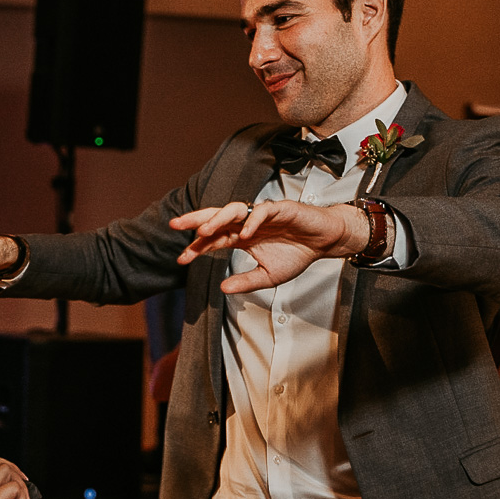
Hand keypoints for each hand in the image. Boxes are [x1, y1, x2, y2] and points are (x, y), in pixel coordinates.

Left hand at [172, 199, 368, 293]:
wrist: (324, 242)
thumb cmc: (297, 254)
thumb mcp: (268, 276)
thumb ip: (246, 282)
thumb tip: (223, 289)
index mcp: (241, 236)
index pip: (213, 240)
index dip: (197, 248)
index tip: (181, 260)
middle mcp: (246, 223)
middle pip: (216, 218)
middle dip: (195, 220)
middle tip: (175, 225)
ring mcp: (261, 214)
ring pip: (233, 210)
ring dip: (218, 219)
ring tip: (204, 231)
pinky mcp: (280, 209)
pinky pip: (262, 211)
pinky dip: (252, 221)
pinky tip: (244, 233)